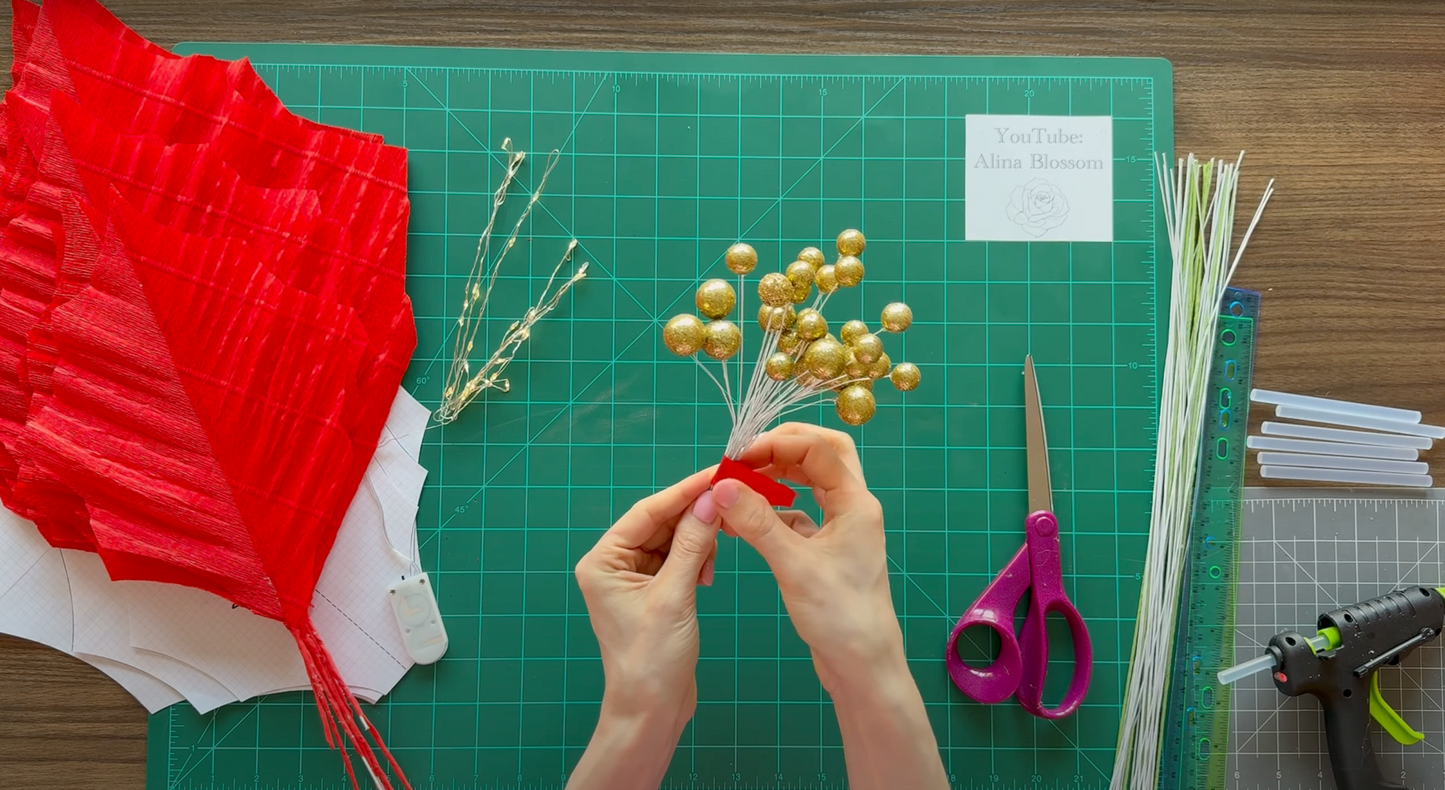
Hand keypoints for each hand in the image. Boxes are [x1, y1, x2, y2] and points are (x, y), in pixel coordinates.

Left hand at [568, 467, 719, 789]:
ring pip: (671, 539)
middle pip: (659, 522)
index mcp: (603, 562)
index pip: (647, 512)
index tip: (717, 474)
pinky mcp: (653, 593)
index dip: (684, 491)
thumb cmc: (651, 662)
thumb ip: (693, 545)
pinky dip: (696, 558)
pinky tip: (708, 569)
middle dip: (694, 514)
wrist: (651, 711)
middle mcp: (613, 565)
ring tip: (720, 544)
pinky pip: (677, 559)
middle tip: (730, 499)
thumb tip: (712, 500)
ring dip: (698, 539)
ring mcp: (633, 580)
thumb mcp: (675, 596)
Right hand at [712, 424, 899, 692]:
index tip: (739, 457)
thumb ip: (758, 522)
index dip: (777, 444)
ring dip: (778, 478)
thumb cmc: (839, 617)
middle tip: (746, 457)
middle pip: (822, 455)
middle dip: (783, 448)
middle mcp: (853, 508)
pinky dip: (775, 510)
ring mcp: (842, 529)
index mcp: (856, 504)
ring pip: (811, 484)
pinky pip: (802, 515)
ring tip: (740, 485)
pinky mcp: (828, 550)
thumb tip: (722, 486)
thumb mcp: (793, 565)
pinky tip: (748, 520)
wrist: (862, 665)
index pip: (818, 450)